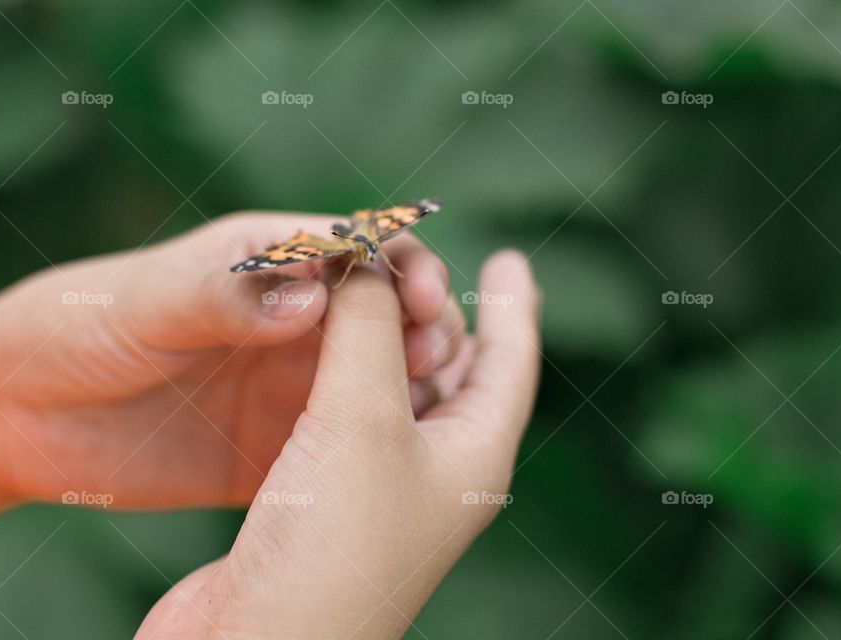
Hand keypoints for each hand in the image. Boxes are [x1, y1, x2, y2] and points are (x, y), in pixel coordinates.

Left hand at [0, 212, 464, 510]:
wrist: (24, 415)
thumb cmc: (78, 328)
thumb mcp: (146, 302)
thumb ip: (224, 296)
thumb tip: (316, 298)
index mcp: (269, 261)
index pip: (357, 249)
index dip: (401, 266)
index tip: (426, 297)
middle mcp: (293, 320)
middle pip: (387, 312)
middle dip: (423, 324)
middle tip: (432, 354)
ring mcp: (291, 382)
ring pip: (379, 376)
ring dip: (413, 384)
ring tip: (428, 404)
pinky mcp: (280, 442)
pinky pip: (345, 439)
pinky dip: (382, 441)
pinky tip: (399, 455)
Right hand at [136, 250, 540, 639]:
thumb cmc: (330, 540)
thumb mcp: (363, 416)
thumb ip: (370, 328)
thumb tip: (368, 261)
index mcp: (475, 454)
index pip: (509, 362)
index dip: (514, 306)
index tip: (512, 260)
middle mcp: (439, 471)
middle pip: (459, 375)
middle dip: (449, 320)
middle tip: (436, 272)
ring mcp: (386, 487)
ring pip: (401, 394)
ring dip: (393, 343)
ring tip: (384, 298)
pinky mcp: (331, 498)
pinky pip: (351, 417)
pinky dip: (343, 374)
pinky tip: (326, 356)